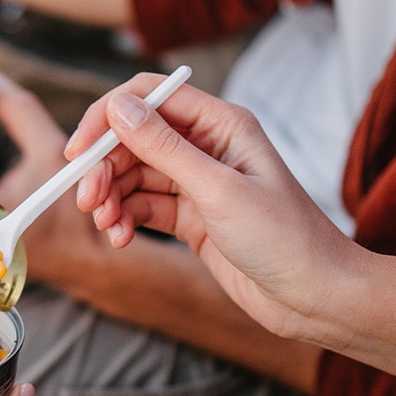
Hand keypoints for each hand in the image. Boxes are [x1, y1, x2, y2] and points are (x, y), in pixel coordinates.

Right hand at [67, 74, 366, 335]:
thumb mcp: (218, 191)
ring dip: (110, 197)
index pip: (149, 97)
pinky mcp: (192, 218)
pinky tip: (120, 238)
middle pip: (134, 139)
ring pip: (133, 175)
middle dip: (104, 167)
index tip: (79, 151)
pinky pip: (143, 206)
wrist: (316, 298)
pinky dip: (125, 218)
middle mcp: (207, 146)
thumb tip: (118, 107)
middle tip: (86, 200)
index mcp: (221, 124)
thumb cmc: (286, 239)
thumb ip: (165, 148)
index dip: (108, 118)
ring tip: (106, 225)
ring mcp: (198, 183)